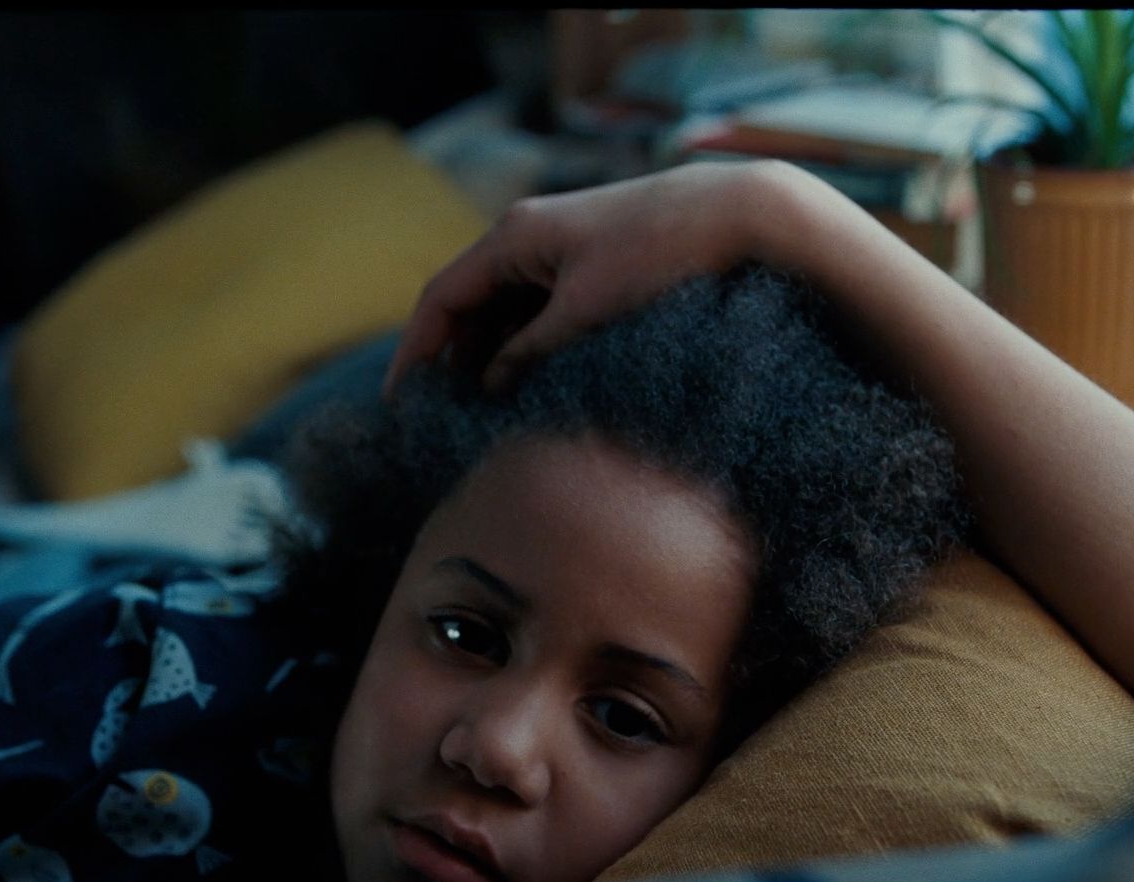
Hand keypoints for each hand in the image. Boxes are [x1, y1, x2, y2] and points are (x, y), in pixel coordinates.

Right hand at [385, 162, 766, 395]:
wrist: (734, 214)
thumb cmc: (658, 255)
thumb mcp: (585, 312)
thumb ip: (529, 351)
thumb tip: (489, 384)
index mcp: (512, 237)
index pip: (440, 299)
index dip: (414, 352)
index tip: (399, 402)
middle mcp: (525, 237)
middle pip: (466, 305)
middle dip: (449, 359)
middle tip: (439, 415)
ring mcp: (556, 249)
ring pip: (502, 310)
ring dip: (488, 356)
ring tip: (481, 410)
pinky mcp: (586, 264)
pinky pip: (536, 309)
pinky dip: (524, 345)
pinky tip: (526, 383)